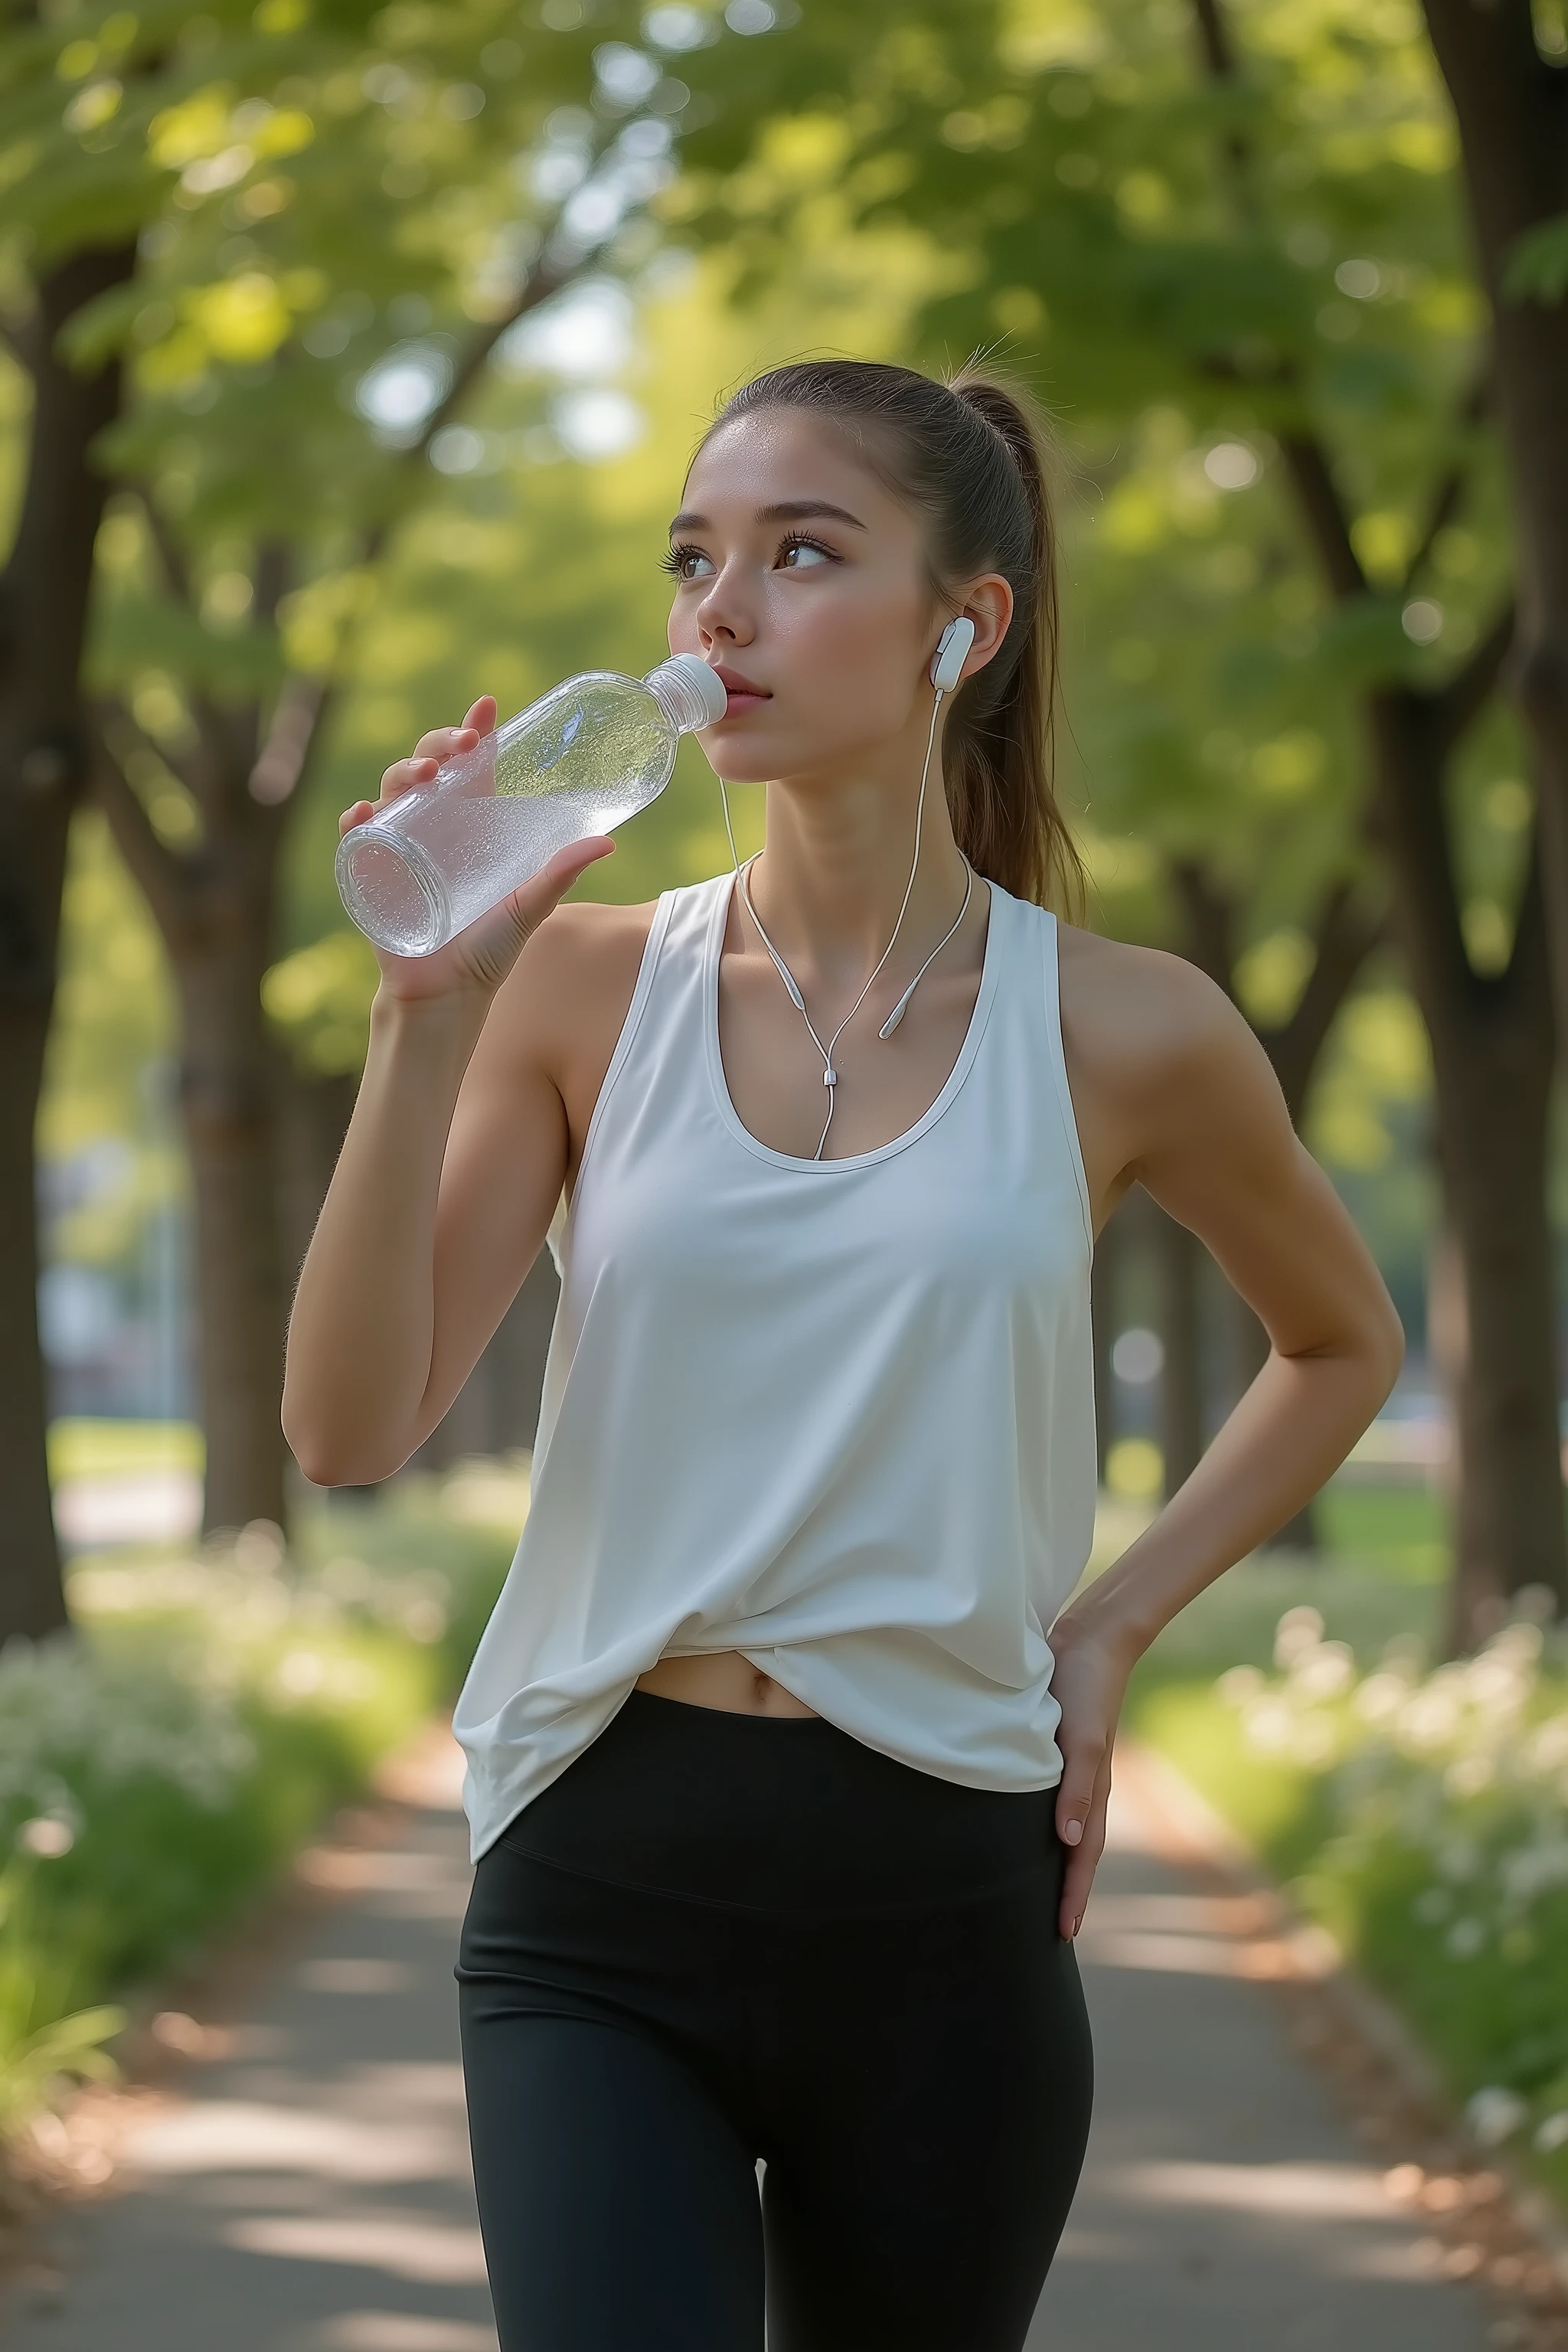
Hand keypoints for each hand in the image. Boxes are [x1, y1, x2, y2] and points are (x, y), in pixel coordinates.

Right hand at [338, 695, 613, 1002]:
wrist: (448, 994)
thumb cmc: (489, 949)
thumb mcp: (529, 907)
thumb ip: (560, 875)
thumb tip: (608, 843)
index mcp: (472, 824)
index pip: (472, 766)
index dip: (475, 731)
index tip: (488, 708)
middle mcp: (434, 826)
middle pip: (428, 765)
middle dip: (439, 744)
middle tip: (461, 747)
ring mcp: (398, 843)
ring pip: (391, 789)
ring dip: (403, 772)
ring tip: (425, 777)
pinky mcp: (371, 871)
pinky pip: (355, 835)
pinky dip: (356, 820)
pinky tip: (364, 813)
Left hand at [1048, 1611, 1137, 1940]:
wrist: (1090, 1638)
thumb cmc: (1085, 1688)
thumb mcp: (1079, 1738)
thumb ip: (1075, 1788)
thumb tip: (1068, 1840)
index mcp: (1093, 1790)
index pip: (1083, 1856)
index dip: (1073, 1894)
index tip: (1064, 1934)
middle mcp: (1084, 1786)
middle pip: (1078, 1851)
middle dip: (1067, 1890)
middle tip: (1053, 1930)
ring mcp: (1072, 1769)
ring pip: (1065, 1828)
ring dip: (1056, 1862)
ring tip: (1037, 1891)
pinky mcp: (1056, 1750)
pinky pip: (1050, 1800)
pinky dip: (1043, 1825)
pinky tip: (1024, 1830)